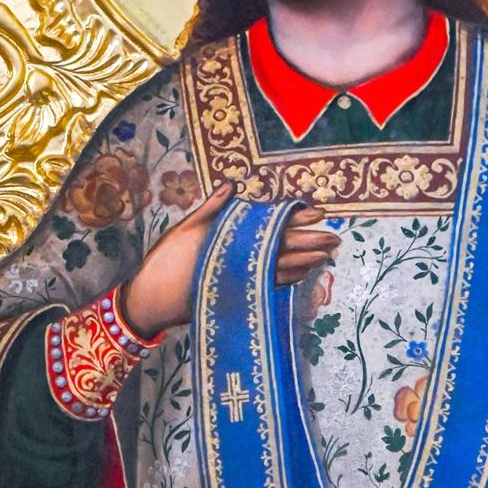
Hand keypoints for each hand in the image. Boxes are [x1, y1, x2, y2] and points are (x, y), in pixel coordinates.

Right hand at [118, 184, 341, 337]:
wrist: (152, 301)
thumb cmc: (165, 263)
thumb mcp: (184, 229)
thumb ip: (211, 209)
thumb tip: (231, 186)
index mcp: (231, 242)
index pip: (271, 228)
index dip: (296, 220)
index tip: (318, 213)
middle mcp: (242, 263)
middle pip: (284, 250)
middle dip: (312, 243)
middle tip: (335, 238)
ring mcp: (243, 282)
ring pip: (283, 270)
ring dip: (307, 262)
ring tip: (327, 256)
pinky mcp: (241, 296)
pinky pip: (272, 286)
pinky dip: (289, 279)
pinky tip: (303, 275)